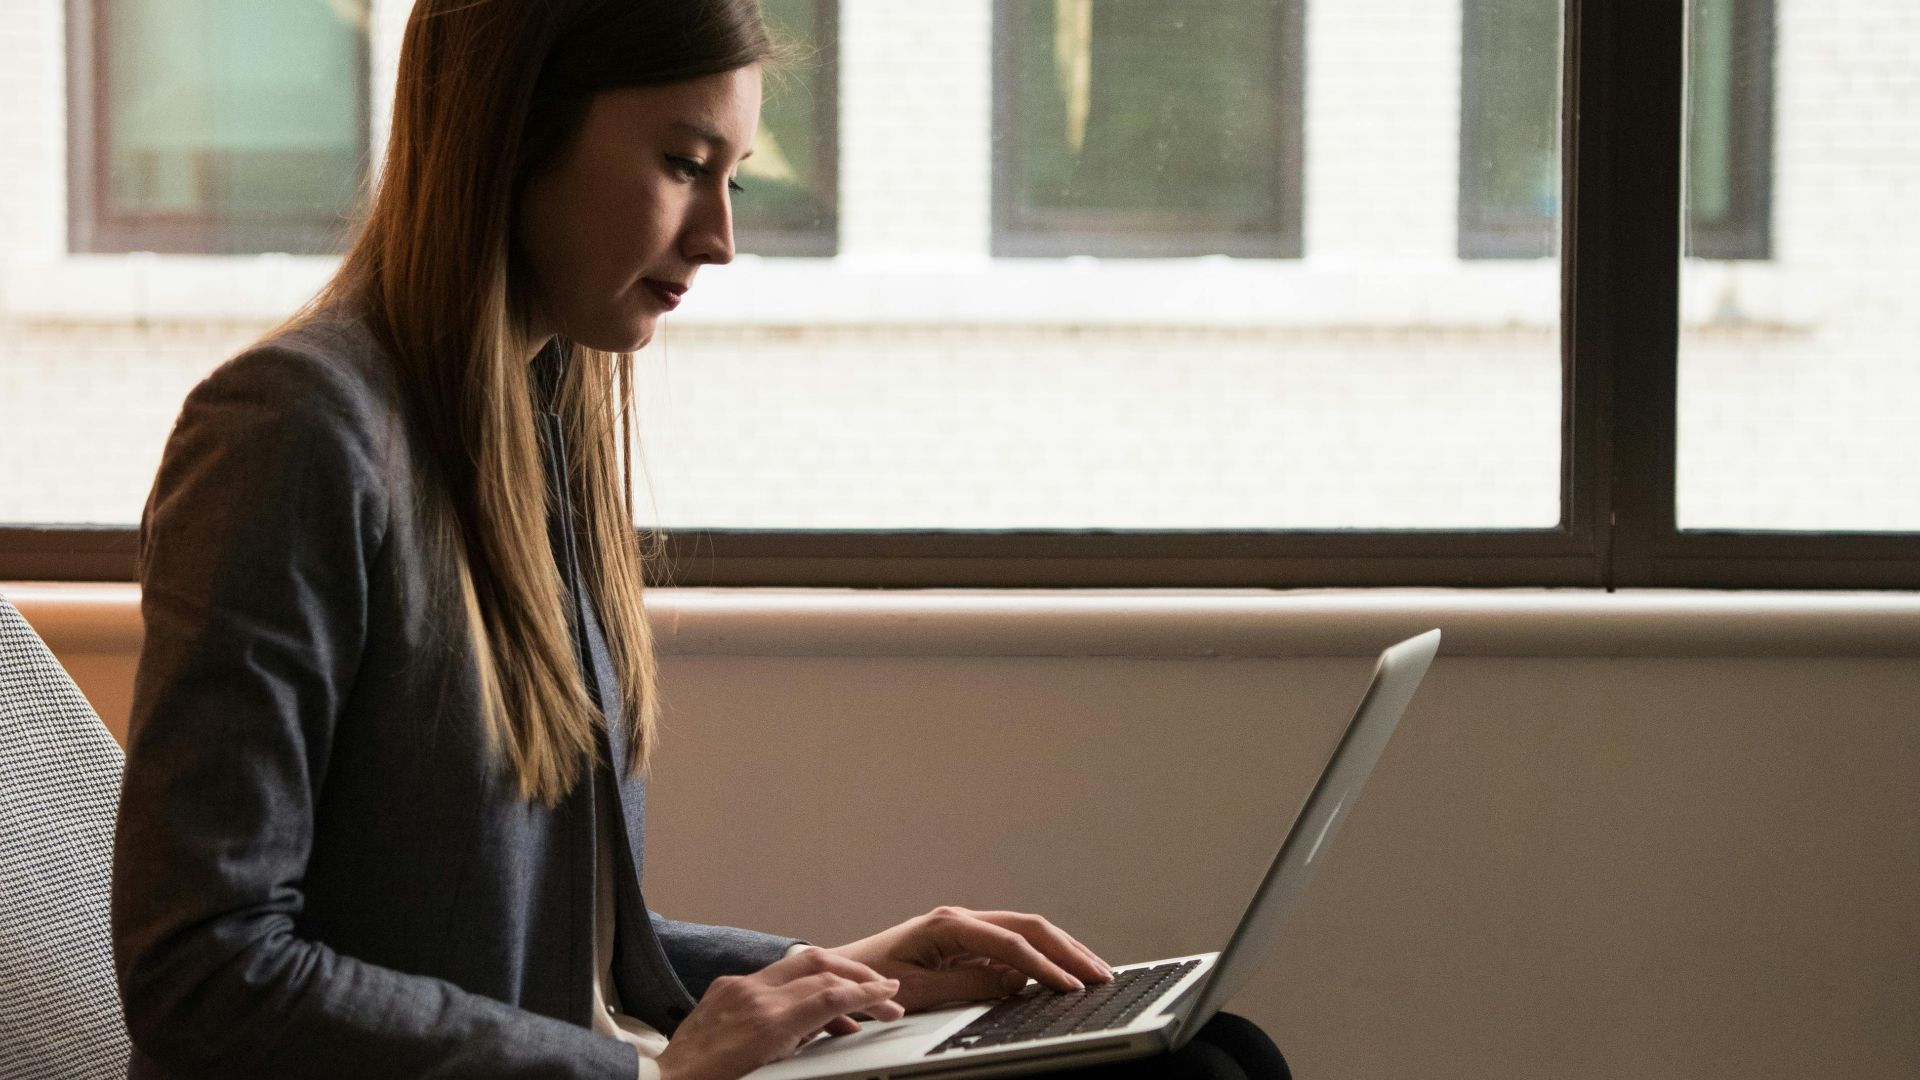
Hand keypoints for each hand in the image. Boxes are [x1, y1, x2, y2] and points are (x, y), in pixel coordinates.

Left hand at [654, 948, 905, 1079]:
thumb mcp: (773, 1071)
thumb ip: (804, 1043)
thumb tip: (833, 1028)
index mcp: (767, 1022)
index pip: (831, 994)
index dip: (867, 992)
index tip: (889, 993)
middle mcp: (753, 995)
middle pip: (820, 966)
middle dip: (857, 976)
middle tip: (882, 992)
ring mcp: (736, 987)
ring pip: (797, 963)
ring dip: (832, 976)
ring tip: (853, 1005)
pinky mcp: (724, 987)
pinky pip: (772, 975)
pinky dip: (801, 985)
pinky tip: (810, 1007)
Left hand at [822, 905, 1113, 1012]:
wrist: (841, 972)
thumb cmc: (868, 978)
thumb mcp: (917, 990)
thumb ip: (967, 985)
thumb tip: (1013, 983)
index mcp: (948, 924)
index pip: (1011, 943)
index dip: (1044, 966)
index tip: (1069, 986)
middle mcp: (961, 920)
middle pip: (1029, 928)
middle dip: (1068, 950)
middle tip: (1100, 974)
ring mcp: (966, 929)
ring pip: (1027, 933)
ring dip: (1062, 951)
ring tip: (1093, 971)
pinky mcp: (967, 944)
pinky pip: (1014, 947)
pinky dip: (1043, 958)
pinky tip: (1062, 973)